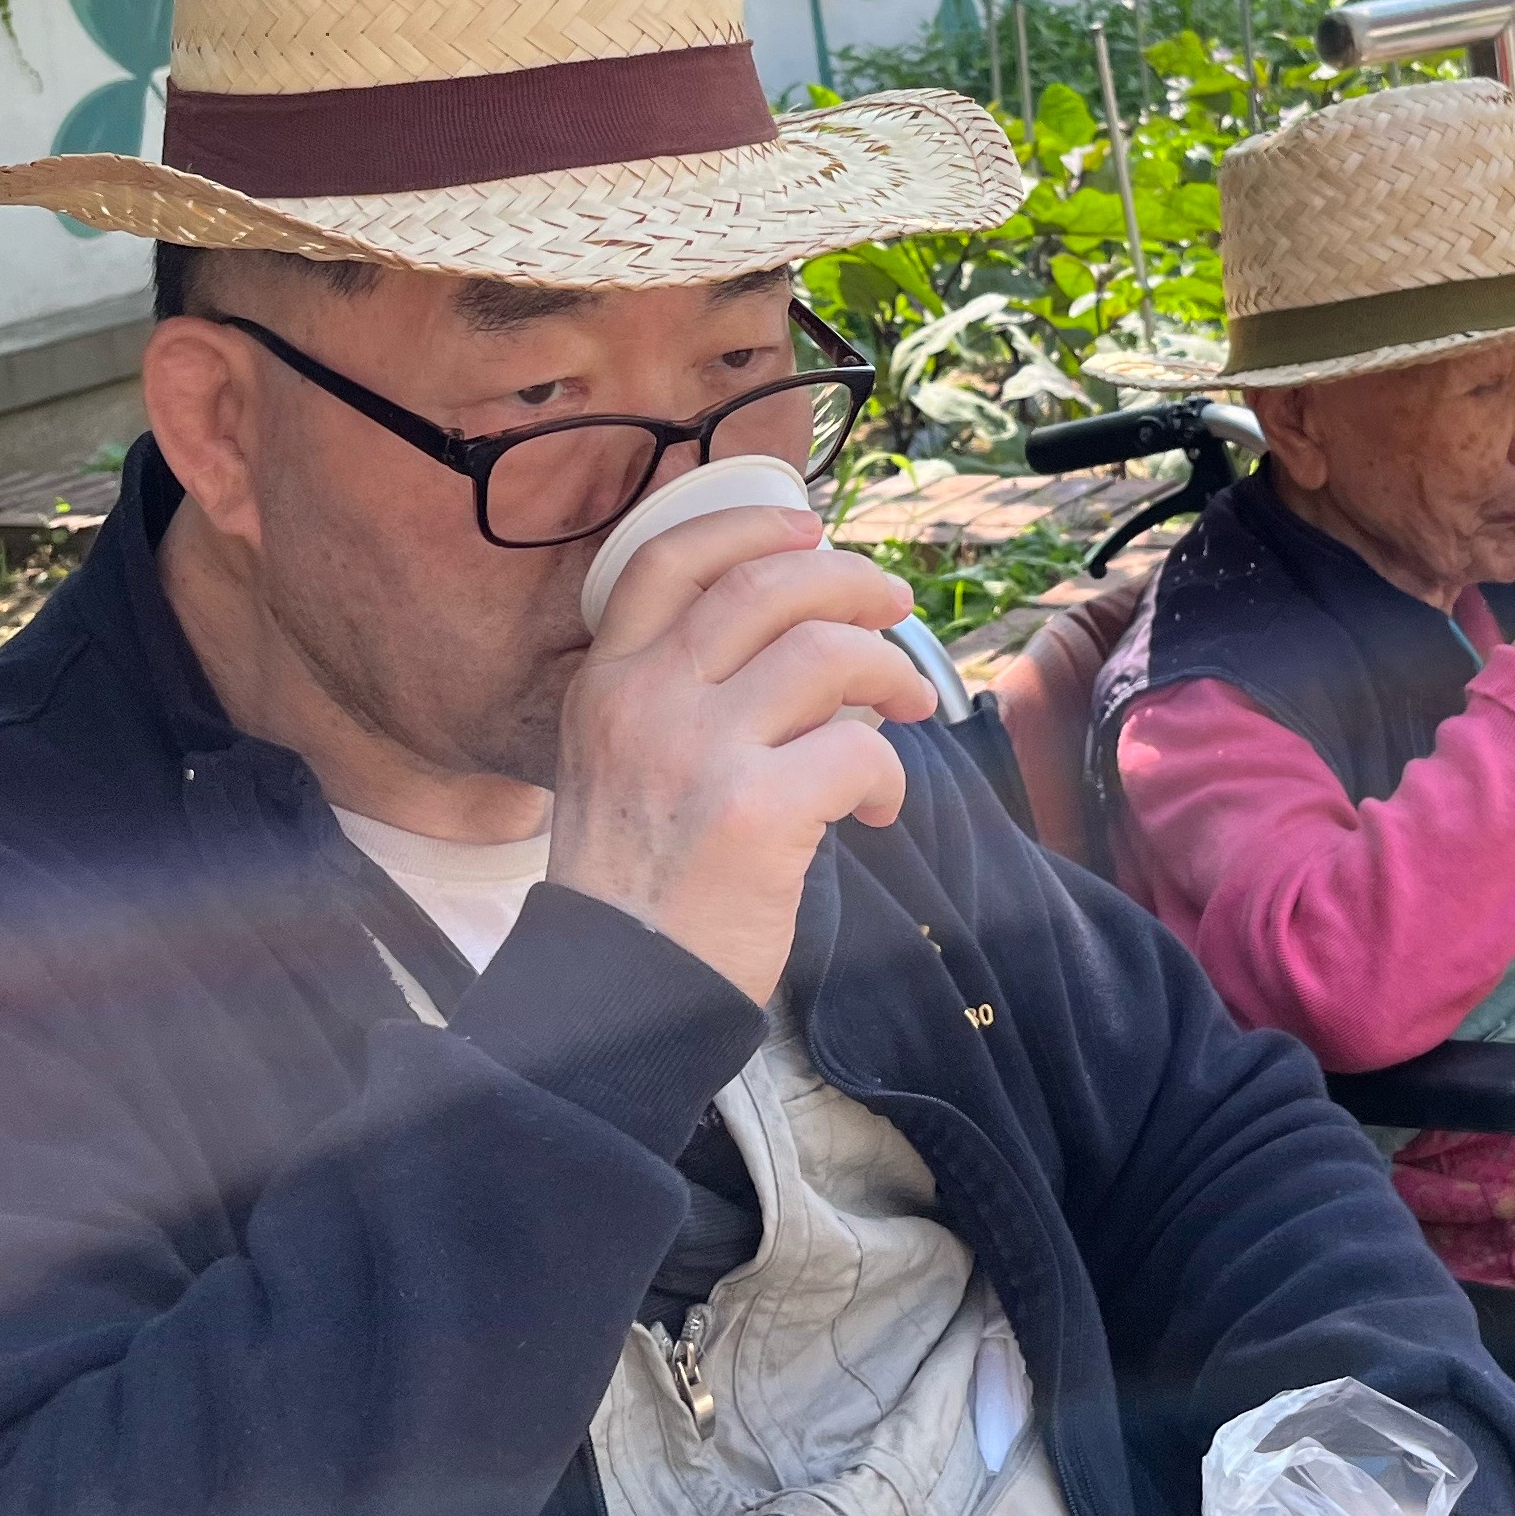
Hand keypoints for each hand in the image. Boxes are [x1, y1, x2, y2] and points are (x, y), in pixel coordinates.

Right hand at [547, 505, 936, 1002]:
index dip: (749, 524)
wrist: (615, 990)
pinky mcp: (755, 813)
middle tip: (895, 609)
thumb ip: (683, 699)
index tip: (810, 527)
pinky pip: (858, 752)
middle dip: (851, 583)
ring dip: (889, 670)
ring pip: (826, 653)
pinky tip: (879, 810)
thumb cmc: (636, 887)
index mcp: (606, 682)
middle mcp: (645, 701)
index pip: (668, 558)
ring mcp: (698, 753)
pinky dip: (889, 775)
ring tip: (908, 707)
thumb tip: (808, 650)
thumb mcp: (617, 766)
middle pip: (766, 586)